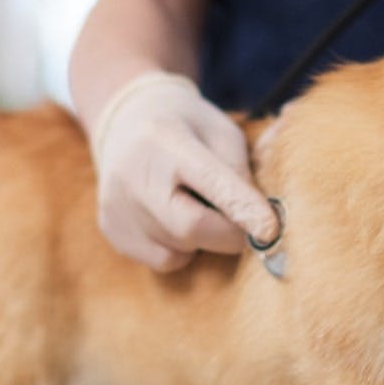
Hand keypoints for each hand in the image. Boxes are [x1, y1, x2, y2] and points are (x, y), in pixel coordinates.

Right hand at [89, 72, 279, 271]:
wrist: (127, 123)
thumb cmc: (187, 127)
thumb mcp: (221, 131)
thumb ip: (240, 171)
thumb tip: (262, 221)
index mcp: (167, 139)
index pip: (209, 181)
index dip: (243, 208)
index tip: (271, 229)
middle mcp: (134, 174)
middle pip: (190, 227)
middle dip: (230, 234)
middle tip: (247, 227)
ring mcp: (118, 205)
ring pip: (179, 249)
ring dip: (204, 240)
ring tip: (196, 206)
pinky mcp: (112, 229)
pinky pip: (163, 260)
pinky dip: (181, 249)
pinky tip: (174, 220)